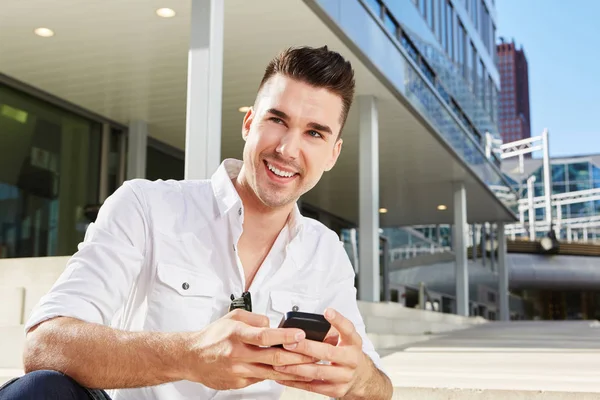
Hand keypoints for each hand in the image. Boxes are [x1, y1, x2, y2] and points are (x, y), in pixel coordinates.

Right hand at [181, 309, 316, 389]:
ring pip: (271, 372)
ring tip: (310, 367)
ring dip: (293, 370)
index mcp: (236, 334)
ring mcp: (238, 370)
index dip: (285, 335)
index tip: (301, 334)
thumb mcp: (232, 318)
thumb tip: (272, 324)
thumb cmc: (213, 336)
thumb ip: (254, 319)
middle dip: (297, 356)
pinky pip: (263, 379)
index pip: (264, 335)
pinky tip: (291, 374)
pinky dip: (278, 376)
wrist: (191, 357)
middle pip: (273, 357)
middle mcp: (237, 353)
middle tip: (315, 353)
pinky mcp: (239, 382)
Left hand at [272, 308, 372, 398]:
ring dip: (296, 367)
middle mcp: (352, 359)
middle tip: (289, 343)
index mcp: (353, 342)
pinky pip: (313, 387)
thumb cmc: (347, 352)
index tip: (327, 312)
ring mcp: (345, 377)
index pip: (348, 329)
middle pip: (327, 352)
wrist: (360, 377)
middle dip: (306, 347)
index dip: (338, 320)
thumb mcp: (345, 338)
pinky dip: (296, 382)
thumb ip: (330, 329)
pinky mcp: (337, 390)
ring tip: (280, 362)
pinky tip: (283, 376)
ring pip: (317, 372)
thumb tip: (306, 323)